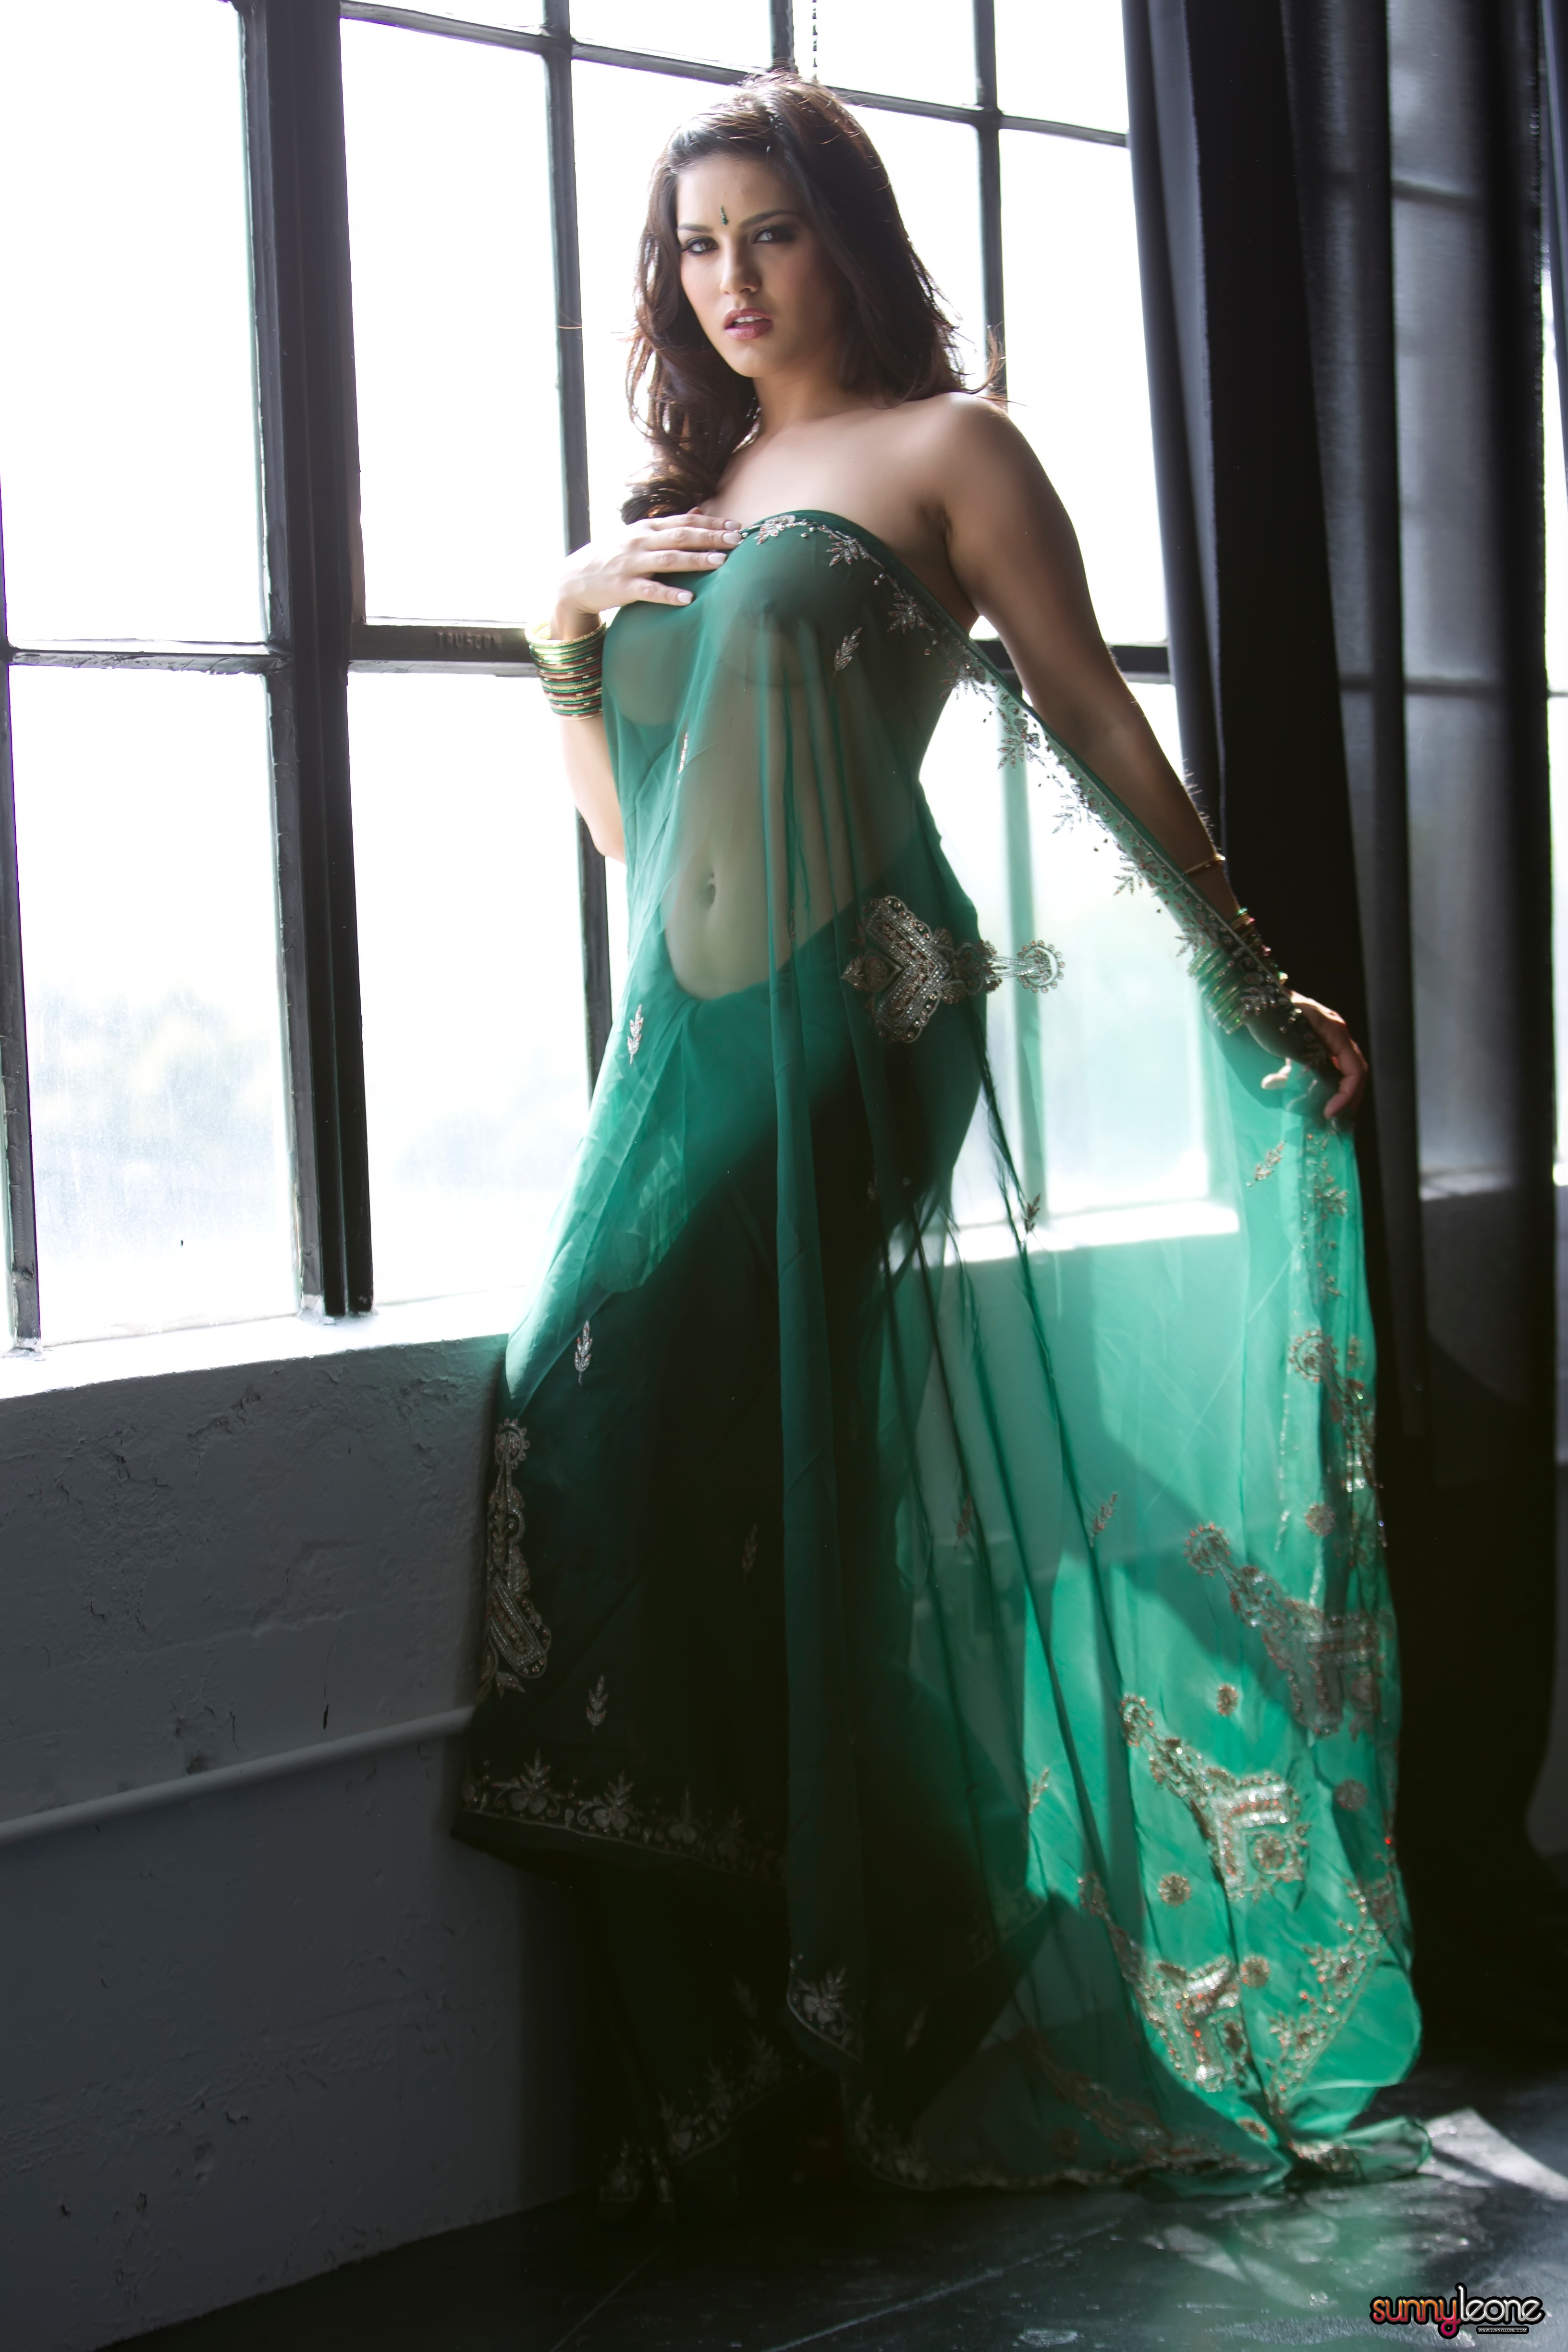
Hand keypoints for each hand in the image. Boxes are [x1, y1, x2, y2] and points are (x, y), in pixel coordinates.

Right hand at [552, 510, 741, 636]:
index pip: (684, 521)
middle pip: (681, 536)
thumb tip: (698, 510)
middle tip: (737, 540)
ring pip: (668, 560)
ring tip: (720, 562)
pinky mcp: (623, 588)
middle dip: (711, 537)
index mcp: (647, 529)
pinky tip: (688, 598)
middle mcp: (640, 542)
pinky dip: (669, 594)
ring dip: (695, 560)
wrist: (575, 579)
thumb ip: (669, 526)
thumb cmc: (613, 557)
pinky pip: (649, 591)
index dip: (711, 522)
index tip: (736, 526)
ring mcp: (631, 564)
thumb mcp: (638, 536)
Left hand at [1256, 990, 1367, 1122]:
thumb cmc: (1270, 1012)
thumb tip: (1304, 1093)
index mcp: (1336, 1032)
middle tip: (1333, 1122)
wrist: (1251, 995)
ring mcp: (1323, 1039)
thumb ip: (1306, 1066)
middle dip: (1344, 1099)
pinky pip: (1315, 1068)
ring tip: (1316, 1114)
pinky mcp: (1308, 1044)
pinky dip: (1305, 1084)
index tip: (1328, 1113)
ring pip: (1334, 1073)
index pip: (1355, 1070)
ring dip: (1326, 1095)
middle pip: (1351, 1074)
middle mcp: (1334, 1036)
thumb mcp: (1290, 1041)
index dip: (1346, 1095)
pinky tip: (1284, 1093)